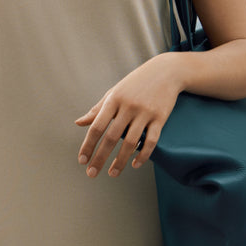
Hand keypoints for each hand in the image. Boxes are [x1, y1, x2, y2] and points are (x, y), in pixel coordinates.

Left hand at [74, 54, 181, 177]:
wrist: (165, 71)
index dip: (88, 145)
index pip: (97, 126)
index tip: (82, 160)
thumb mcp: (114, 92)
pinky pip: (151, 140)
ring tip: (112, 173)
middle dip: (100, 157)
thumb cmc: (135, 83)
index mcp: (113, 100)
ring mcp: (145, 112)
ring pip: (131, 142)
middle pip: (111, 137)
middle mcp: (128, 106)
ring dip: (120, 161)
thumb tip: (79, 123)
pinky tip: (135, 164)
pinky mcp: (160, 117)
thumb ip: (97, 109)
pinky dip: (143, 154)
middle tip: (92, 173)